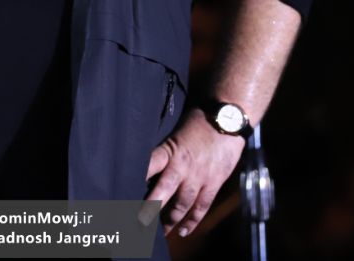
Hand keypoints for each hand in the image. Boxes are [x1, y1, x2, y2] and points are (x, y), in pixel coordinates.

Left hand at [144, 108, 245, 238]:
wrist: (227, 120)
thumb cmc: (199, 123)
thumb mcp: (176, 133)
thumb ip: (165, 152)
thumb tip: (149, 169)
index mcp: (170, 150)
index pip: (150, 166)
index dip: (138, 178)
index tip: (125, 191)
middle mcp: (183, 166)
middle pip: (164, 191)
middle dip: (151, 208)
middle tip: (139, 222)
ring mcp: (199, 176)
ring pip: (182, 204)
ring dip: (170, 219)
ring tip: (161, 232)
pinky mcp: (214, 182)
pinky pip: (202, 206)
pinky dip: (193, 220)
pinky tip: (184, 230)